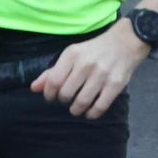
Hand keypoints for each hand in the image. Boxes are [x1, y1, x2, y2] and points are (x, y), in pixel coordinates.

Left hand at [30, 19, 148, 117]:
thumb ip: (51, 72)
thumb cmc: (92, 50)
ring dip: (75, 109)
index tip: (50, 97)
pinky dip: (92, 114)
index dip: (49, 93)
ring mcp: (102, 75)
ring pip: (82, 101)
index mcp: (71, 55)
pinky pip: (101, 106)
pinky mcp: (116, 85)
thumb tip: (33, 88)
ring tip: (75, 109)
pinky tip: (89, 113)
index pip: (54, 80)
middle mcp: (85, 65)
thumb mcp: (70, 55)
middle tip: (64, 100)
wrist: (123, 44)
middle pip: (67, 92)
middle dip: (62, 101)